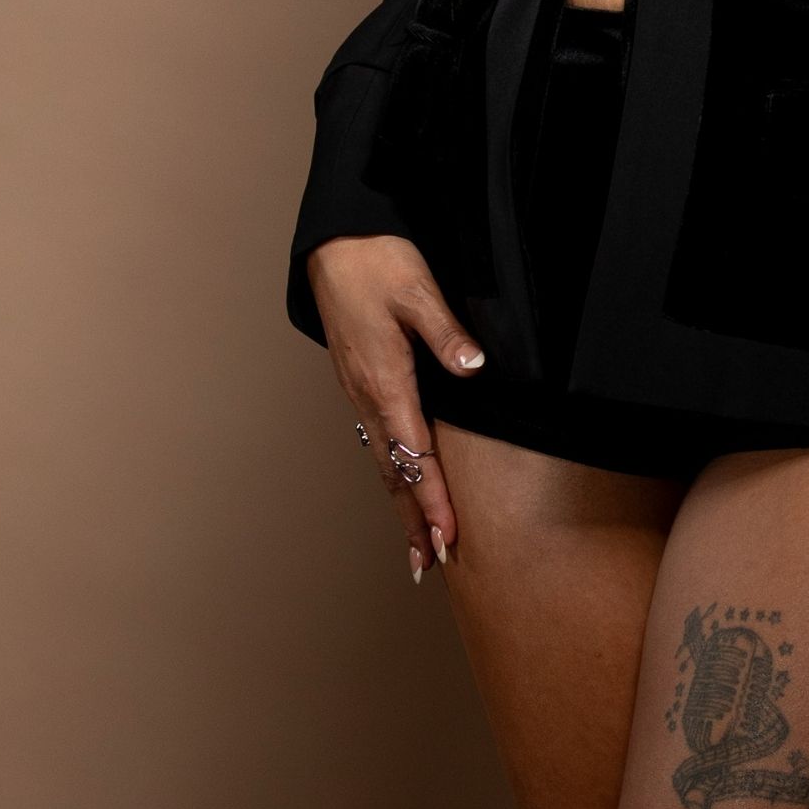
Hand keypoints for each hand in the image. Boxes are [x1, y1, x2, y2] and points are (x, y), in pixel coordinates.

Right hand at [307, 233, 484, 582]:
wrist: (335, 244)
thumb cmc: (376, 261)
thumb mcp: (418, 290)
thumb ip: (446, 333)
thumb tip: (474, 368)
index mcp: (385, 380)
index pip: (415, 453)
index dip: (434, 499)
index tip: (449, 537)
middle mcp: (368, 396)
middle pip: (395, 472)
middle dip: (414, 521)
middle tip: (431, 565)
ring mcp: (361, 393)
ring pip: (384, 462)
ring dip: (402, 507)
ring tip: (417, 549)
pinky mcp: (361, 384)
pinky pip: (379, 442)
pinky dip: (392, 476)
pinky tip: (402, 490)